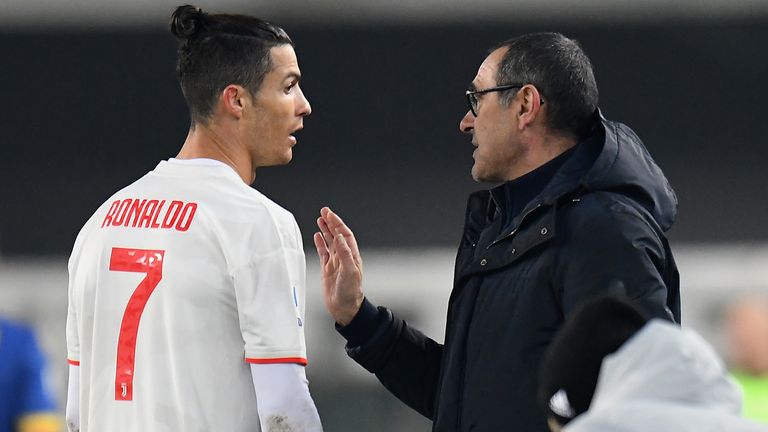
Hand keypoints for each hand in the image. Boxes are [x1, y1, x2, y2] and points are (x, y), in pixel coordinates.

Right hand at [313, 207, 363, 325]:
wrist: (344, 308)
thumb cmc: (351, 292)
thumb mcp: (350, 272)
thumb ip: (345, 254)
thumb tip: (339, 237)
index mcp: (352, 255)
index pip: (344, 234)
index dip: (337, 223)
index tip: (330, 214)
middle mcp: (344, 257)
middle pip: (337, 235)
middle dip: (331, 223)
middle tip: (324, 211)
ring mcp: (335, 262)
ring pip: (330, 242)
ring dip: (325, 230)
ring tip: (320, 220)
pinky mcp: (327, 269)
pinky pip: (323, 253)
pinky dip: (320, 244)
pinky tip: (317, 236)